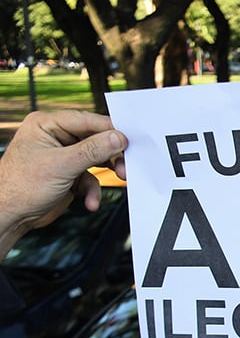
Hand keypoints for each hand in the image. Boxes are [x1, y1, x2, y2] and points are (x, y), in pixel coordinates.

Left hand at [0, 110, 126, 256]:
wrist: (10, 216)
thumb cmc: (20, 187)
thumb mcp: (61, 165)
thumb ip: (92, 150)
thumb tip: (117, 138)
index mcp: (47, 125)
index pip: (87, 121)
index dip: (109, 131)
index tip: (129, 142)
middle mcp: (56, 137)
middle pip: (95, 140)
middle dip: (110, 156)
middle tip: (124, 167)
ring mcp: (63, 156)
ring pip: (96, 159)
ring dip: (105, 174)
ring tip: (117, 181)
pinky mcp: (69, 174)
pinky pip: (90, 177)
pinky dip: (93, 190)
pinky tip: (89, 201)